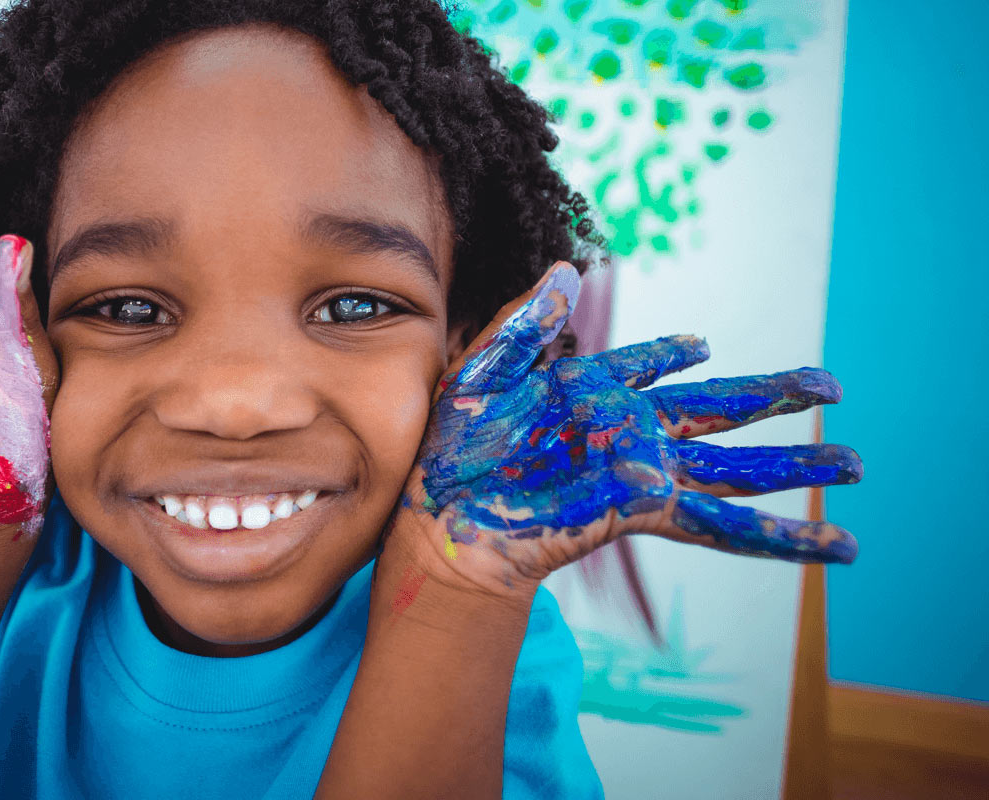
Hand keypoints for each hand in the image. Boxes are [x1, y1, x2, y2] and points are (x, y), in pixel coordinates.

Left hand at [394, 263, 859, 596]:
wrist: (444, 518)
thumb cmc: (449, 448)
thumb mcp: (480, 371)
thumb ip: (524, 323)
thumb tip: (564, 268)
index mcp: (589, 392)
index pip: (643, 366)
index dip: (669, 353)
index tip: (699, 345)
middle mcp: (627, 431)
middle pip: (719, 410)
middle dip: (773, 396)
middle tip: (830, 383)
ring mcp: (642, 471)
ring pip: (736, 469)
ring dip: (795, 466)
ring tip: (855, 462)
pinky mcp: (644, 509)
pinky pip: (719, 525)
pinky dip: (775, 536)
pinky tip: (827, 543)